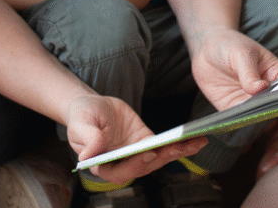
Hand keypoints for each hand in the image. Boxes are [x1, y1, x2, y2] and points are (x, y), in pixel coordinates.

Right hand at [66, 93, 206, 185]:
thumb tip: (92, 152)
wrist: (91, 106)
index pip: (121, 171)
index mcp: (104, 165)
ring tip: (196, 142)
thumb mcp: (81, 124)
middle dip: (164, 157)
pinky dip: (178, 144)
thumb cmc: (82, 117)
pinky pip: (162, 145)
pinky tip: (193, 139)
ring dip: (178, 152)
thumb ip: (88, 138)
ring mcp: (135, 154)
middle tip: (180, 146)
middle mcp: (122, 164)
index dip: (135, 164)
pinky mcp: (145, 141)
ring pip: (158, 158)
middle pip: (146, 166)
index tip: (148, 153)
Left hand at [190, 26, 277, 111]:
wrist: (206, 48)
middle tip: (267, 110)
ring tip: (252, 114)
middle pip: (277, 107)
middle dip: (274, 111)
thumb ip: (249, 73)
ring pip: (259, 117)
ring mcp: (251, 101)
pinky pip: (239, 119)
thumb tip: (260, 89)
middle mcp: (267, 92)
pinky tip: (238, 119)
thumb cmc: (230, 44)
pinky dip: (239, 121)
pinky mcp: (233, 108)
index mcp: (276, 75)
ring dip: (257, 118)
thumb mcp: (242, 54)